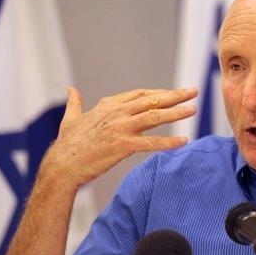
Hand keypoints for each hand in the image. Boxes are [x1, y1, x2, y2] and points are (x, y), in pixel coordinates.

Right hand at [43, 87, 198, 187]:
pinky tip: (184, 141)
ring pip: (154, 117)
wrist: (62, 165)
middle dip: (175, 95)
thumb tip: (71, 90)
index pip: (140, 94)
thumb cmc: (66, 144)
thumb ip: (74, 103)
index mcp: (108, 106)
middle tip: (193, 92)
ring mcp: (120, 128)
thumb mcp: (70, 118)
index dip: (159, 93)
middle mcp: (117, 113)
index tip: (173, 93)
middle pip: (152, 100)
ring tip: (193, 110)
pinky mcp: (122, 146)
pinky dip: (169, 142)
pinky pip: (151, 143)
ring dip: (176, 113)